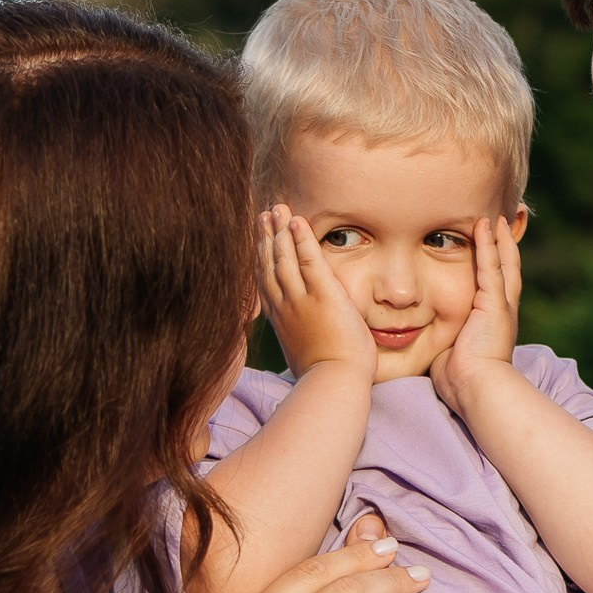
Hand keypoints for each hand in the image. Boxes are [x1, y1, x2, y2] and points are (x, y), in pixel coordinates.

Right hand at [262, 204, 376, 380]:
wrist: (332, 384)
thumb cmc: (323, 378)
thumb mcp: (302, 357)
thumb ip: (299, 341)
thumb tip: (300, 345)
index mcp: (280, 321)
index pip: (266, 282)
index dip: (261, 258)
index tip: (259, 241)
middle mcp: (284, 306)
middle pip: (269, 264)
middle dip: (266, 237)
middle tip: (263, 214)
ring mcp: (301, 299)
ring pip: (284, 257)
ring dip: (279, 231)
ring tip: (277, 208)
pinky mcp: (323, 295)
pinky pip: (309, 259)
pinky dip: (301, 238)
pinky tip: (297, 221)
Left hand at [431, 216, 521, 414]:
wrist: (477, 389)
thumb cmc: (462, 380)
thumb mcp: (452, 352)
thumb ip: (444, 339)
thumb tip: (423, 339)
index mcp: (494, 322)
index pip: (497, 285)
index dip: (496, 265)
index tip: (493, 247)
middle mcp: (503, 310)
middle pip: (509, 269)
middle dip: (507, 246)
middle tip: (505, 222)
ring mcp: (501, 306)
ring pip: (503, 263)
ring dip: (499, 238)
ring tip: (495, 216)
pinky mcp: (494, 304)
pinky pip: (491, 267)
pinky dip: (488, 245)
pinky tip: (484, 225)